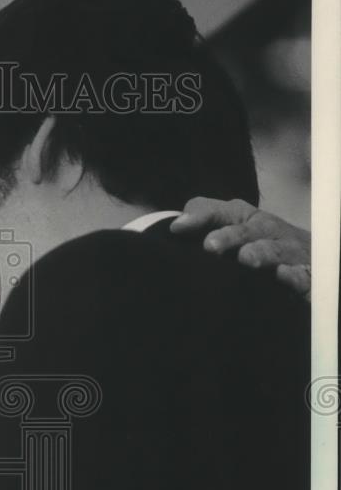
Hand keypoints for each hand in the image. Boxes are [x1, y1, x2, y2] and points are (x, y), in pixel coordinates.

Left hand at [170, 197, 310, 299]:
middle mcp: (269, 233)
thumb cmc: (262, 245)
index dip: (202, 216)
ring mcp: (290, 253)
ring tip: (246, 258)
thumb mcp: (233, 231)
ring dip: (261, 252)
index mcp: (248, 221)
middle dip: (230, 236)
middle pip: (249, 231)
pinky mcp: (307, 276)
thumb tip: (176, 226)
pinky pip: (303, 275)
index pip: (223, 212)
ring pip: (275, 251)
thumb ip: (205, 222)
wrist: (313, 261)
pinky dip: (295, 274)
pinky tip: (283, 274)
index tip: (177, 228)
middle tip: (210, 245)